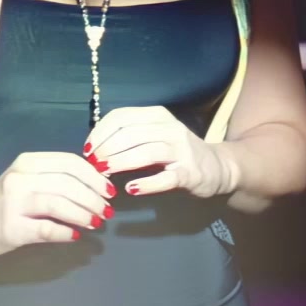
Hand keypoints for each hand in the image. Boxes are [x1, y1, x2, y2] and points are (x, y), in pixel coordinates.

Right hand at [0, 151, 115, 254]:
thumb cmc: (6, 198)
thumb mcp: (28, 178)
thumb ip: (57, 177)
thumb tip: (97, 185)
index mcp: (28, 162)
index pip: (69, 163)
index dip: (94, 176)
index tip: (108, 190)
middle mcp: (20, 178)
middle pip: (67, 183)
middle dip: (93, 198)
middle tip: (106, 211)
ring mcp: (14, 202)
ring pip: (58, 203)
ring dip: (83, 214)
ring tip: (96, 222)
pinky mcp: (12, 227)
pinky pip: (47, 228)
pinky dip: (66, 231)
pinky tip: (75, 235)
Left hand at [83, 106, 234, 198]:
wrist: (218, 167)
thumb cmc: (177, 151)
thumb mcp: (155, 135)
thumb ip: (130, 136)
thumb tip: (94, 146)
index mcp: (157, 115)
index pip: (121, 117)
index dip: (100, 132)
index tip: (87, 149)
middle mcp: (170, 128)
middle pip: (130, 134)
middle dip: (106, 148)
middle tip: (92, 163)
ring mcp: (182, 150)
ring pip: (145, 152)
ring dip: (120, 162)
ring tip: (103, 172)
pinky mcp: (189, 173)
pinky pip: (165, 178)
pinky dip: (146, 183)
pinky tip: (130, 189)